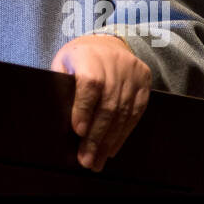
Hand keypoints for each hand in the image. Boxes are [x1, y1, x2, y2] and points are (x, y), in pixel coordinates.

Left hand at [49, 34, 150, 171]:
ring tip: (97, 161)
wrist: (107, 42)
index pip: (90, 84)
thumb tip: (58, 120)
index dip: (84, 108)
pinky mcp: (145, 82)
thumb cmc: (78, 59)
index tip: (78, 132)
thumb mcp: (63, 64)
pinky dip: (123, 133)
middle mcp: (115, 63)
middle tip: (86, 160)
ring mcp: (132, 73)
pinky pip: (136, 112)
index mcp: (89, 56)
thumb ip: (61, 86)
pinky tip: (111, 149)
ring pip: (123, 112)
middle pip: (108, 104)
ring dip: (109, 141)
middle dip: (96, 136)